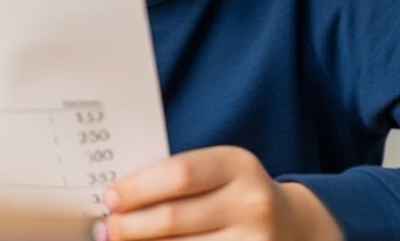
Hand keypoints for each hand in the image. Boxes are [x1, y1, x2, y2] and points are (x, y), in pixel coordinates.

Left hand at [96, 146, 342, 239]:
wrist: (292, 225)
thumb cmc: (232, 193)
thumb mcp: (215, 172)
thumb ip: (173, 178)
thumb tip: (116, 199)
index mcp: (237, 165)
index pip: (179, 174)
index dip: (138, 188)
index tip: (110, 198)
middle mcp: (253, 203)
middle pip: (175, 217)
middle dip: (131, 225)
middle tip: (106, 228)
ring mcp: (258, 240)